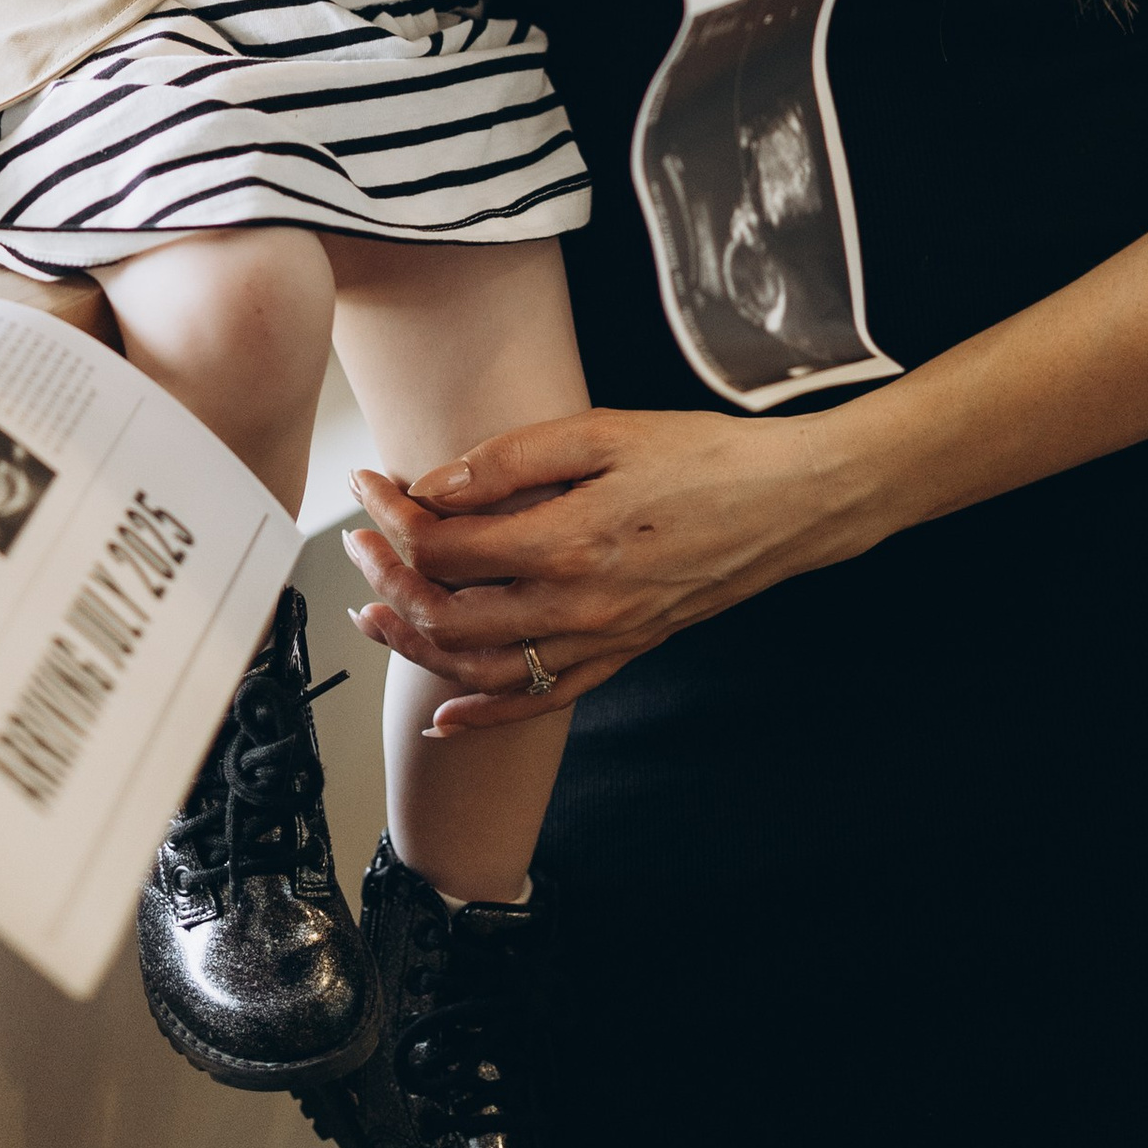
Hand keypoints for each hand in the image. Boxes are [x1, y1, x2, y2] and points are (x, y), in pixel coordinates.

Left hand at [339, 406, 861, 731]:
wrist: (789, 503)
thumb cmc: (702, 456)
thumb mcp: (604, 431)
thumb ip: (513, 459)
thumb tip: (435, 485)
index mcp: (566, 538)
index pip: (444, 545)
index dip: (393, 515)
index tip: (371, 483)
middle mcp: (576, 603)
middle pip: (448, 613)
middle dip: (388, 579)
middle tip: (358, 543)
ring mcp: (600, 638)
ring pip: (482, 668)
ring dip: (417, 647)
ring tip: (374, 617)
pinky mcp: (623, 653)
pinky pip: (542, 701)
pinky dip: (485, 716)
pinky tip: (444, 716)